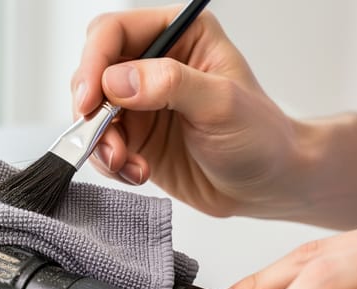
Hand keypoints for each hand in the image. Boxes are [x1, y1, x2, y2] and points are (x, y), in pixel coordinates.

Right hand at [72, 7, 309, 218]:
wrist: (267, 187)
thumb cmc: (261, 138)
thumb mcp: (221, 104)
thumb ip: (170, 84)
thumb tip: (116, 80)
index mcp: (179, 36)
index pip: (114, 32)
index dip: (93, 62)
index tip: (89, 100)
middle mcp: (153, 64)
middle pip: (92, 72)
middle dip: (91, 109)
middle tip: (105, 140)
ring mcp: (140, 103)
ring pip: (90, 113)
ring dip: (100, 142)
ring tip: (126, 164)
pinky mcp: (134, 137)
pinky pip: (100, 145)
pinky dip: (110, 162)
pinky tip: (137, 172)